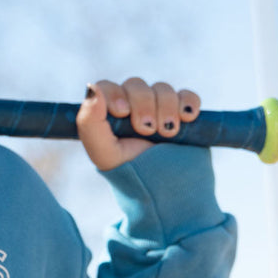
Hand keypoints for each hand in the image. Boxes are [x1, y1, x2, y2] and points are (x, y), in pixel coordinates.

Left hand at [77, 78, 200, 170]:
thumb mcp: (105, 153)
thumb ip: (90, 122)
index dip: (114, 93)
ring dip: (166, 108)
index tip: (122, 112)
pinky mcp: (184, 113)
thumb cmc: (132, 174)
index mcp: (109, 114)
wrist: (169, 192)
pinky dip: (188, 103)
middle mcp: (133, 107)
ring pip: (162, 89)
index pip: (107, 87)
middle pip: (136, 85)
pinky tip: (187, 118)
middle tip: (146, 130)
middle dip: (142, 105)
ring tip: (167, 134)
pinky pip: (187, 95)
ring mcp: (159, 108)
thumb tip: (92, 88)